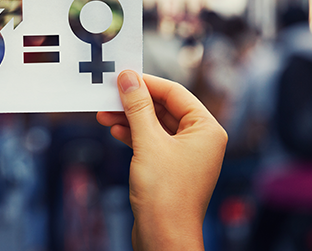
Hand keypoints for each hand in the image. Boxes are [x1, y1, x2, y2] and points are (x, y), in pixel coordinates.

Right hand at [97, 71, 226, 250]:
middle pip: (165, 108)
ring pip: (156, 125)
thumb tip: (128, 78)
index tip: (123, 76)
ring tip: (104, 114)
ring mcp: (187, 155)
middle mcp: (201, 140)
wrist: (163, 237)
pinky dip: (134, 135)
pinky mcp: (172, 168)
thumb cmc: (165, 194)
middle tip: (109, 95)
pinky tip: (115, 131)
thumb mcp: (147, 142)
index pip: (176, 93)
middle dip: (135, 102)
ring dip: (130, 119)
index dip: (147, 83)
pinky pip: (153, 142)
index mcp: (207, 129)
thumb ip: (137, 106)